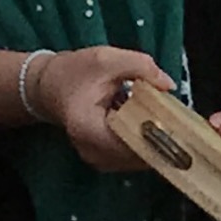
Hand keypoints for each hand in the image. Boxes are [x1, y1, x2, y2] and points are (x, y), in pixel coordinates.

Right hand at [40, 45, 179, 172]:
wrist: (47, 86)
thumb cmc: (72, 72)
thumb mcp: (104, 59)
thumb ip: (139, 65)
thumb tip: (168, 84)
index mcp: (89, 130)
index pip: (138, 144)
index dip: (160, 132)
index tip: (172, 116)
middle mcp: (94, 153)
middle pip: (144, 155)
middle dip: (160, 135)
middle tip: (166, 113)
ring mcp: (100, 162)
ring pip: (143, 159)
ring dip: (154, 140)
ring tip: (153, 116)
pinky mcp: (105, 162)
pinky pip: (135, 158)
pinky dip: (144, 143)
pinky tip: (141, 125)